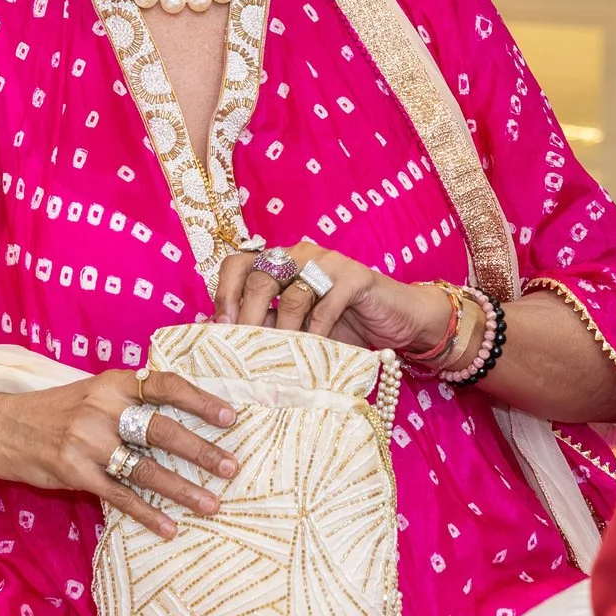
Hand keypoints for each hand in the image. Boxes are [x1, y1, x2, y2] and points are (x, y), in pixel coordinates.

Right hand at [0, 369, 238, 539]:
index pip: (166, 385)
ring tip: (211, 504)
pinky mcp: (75, 473)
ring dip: (182, 488)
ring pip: (146, 467)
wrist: (2, 428)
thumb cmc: (58, 410)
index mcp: (114, 382)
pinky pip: (120, 496)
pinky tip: (169, 528)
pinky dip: (147, 513)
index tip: (230, 416)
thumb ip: (131, 400)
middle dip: (201, 450)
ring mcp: (88, 442)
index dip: (200, 400)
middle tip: (231, 467)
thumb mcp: (95, 393)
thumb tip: (185, 418)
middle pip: (162, 429)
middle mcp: (104, 409)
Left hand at [215, 241, 447, 352]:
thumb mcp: (296, 325)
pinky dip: (315, 333)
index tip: (220, 326)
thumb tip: (220, 336)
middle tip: (242, 351)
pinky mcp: (354, 277)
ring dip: (283, 332)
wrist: (396, 318)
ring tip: (278, 360)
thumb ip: (265, 322)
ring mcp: (327, 262)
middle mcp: (299, 255)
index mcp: (279, 261)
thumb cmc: (342, 323)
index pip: (238, 264)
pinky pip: (326, 306)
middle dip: (247, 317)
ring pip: (292, 295)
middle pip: (260, 277)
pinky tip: (312, 352)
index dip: (224, 292)